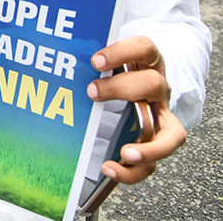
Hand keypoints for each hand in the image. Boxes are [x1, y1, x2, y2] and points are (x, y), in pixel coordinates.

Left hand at [87, 36, 185, 183]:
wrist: (131, 95)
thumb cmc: (110, 76)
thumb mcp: (102, 65)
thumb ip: (83, 59)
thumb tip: (50, 53)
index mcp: (147, 65)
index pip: (145, 49)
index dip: (123, 52)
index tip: (95, 61)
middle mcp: (159, 90)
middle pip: (153, 84)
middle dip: (121, 88)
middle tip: (91, 92)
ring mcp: (162, 118)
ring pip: (172, 134)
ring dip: (149, 147)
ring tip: (126, 153)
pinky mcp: (157, 145)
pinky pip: (153, 164)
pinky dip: (132, 172)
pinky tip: (108, 169)